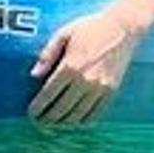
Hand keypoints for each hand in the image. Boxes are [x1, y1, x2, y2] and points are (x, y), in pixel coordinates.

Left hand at [27, 8, 144, 125]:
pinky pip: (95, 114)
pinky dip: (82, 122)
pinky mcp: (111, 91)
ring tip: (54, 124)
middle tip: (39, 122)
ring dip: (63, 123)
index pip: (48, 95)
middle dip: (47, 119)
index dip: (38, 108)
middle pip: (61, 109)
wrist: (122, 28)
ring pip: (77, 116)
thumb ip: (47, 54)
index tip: (31, 113)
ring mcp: (100, 88)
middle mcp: (85, 80)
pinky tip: (74, 121)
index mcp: (70, 66)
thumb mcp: (64, 34)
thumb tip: (34, 74)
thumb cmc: (90, 28)